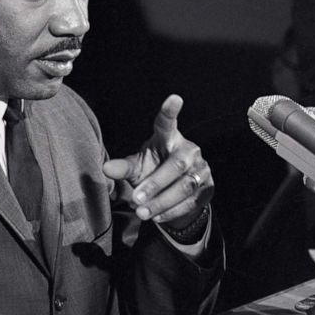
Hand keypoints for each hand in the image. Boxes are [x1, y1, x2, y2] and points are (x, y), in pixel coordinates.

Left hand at [102, 94, 212, 228]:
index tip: (174, 98)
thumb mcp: (136, 167)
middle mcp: (188, 150)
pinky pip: (191, 202)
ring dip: (161, 202)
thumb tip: (106, 169)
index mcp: (168, 139)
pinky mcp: (208, 188)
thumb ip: (122, 167)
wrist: (174, 193)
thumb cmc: (153, 170)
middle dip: (155, 184)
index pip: (167, 124)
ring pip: (184, 186)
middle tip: (135, 198)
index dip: (170, 112)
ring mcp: (201, 169)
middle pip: (176, 165)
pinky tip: (156, 216)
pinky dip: (171, 211)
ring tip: (141, 212)